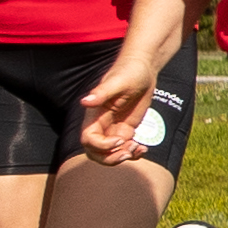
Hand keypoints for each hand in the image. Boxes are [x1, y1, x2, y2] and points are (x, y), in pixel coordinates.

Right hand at [77, 52, 160, 166]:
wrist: (143, 70)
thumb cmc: (129, 71)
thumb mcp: (118, 82)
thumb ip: (101, 93)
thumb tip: (84, 102)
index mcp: (94, 115)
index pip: (88, 140)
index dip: (102, 146)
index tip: (121, 140)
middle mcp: (101, 124)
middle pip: (95, 152)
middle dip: (110, 158)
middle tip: (129, 151)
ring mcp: (113, 128)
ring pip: (110, 154)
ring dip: (122, 156)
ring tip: (139, 148)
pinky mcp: (125, 130)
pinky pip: (124, 148)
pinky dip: (133, 153)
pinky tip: (144, 148)